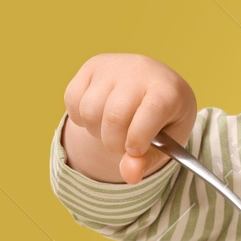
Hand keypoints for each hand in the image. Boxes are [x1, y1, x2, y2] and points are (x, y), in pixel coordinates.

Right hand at [63, 53, 196, 183]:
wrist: (156, 84)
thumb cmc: (165, 118)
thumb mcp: (166, 142)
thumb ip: (147, 161)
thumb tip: (129, 175)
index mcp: (168, 89)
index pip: (150, 113)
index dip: (138, 139)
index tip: (136, 149)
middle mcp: (140, 71)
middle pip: (114, 117)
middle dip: (114, 143)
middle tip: (123, 144)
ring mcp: (114, 66)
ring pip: (89, 111)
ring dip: (96, 131)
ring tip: (112, 128)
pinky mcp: (92, 66)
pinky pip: (72, 100)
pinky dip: (80, 118)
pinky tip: (99, 115)